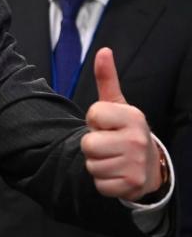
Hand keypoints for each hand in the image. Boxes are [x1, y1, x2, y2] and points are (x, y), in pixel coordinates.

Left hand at [81, 47, 162, 200]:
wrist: (148, 165)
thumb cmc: (124, 131)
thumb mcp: (117, 104)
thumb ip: (107, 79)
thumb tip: (103, 51)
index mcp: (133, 116)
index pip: (92, 115)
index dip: (94, 121)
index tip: (106, 124)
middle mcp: (137, 139)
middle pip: (88, 144)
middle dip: (92, 146)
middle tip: (108, 145)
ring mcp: (136, 163)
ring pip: (91, 165)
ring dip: (97, 164)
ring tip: (112, 158)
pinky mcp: (131, 185)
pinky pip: (99, 184)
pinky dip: (103, 181)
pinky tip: (116, 173)